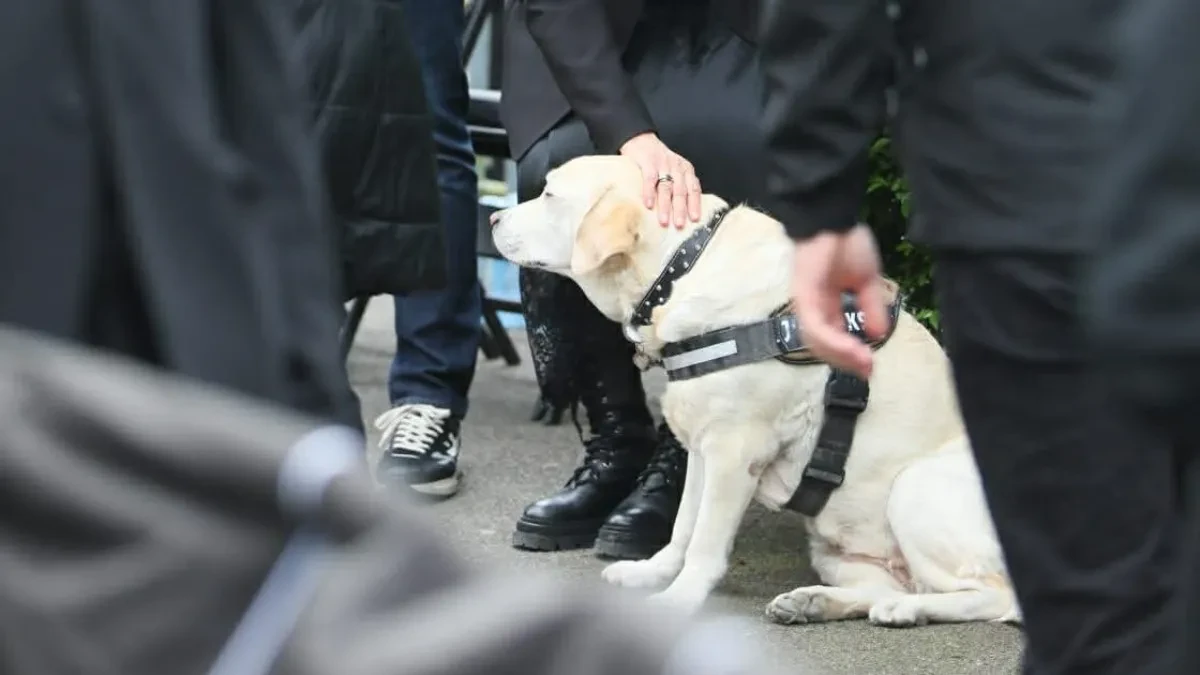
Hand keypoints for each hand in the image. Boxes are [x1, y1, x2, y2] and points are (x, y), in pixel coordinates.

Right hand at [619, 132, 700, 228]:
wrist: (641, 139)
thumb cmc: (657, 159)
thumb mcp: (674, 170)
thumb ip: (680, 185)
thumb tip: (683, 211)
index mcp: (686, 169)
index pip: (694, 188)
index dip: (695, 204)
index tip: (695, 219)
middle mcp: (677, 167)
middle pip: (681, 191)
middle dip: (680, 209)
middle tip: (679, 225)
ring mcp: (663, 164)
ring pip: (666, 187)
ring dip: (665, 206)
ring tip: (664, 221)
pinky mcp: (648, 162)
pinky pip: (650, 179)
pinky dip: (649, 193)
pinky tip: (649, 205)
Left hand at [790, 224, 889, 378]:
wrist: (834, 217)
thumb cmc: (846, 243)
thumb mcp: (866, 281)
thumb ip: (871, 307)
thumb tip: (879, 333)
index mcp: (825, 305)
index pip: (832, 339)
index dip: (850, 355)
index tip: (870, 367)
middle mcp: (811, 308)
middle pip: (822, 347)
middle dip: (846, 361)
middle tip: (867, 370)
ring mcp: (805, 303)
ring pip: (817, 342)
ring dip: (841, 356)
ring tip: (863, 363)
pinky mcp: (803, 296)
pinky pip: (817, 326)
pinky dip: (834, 341)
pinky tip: (853, 349)